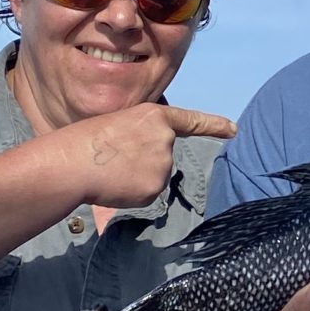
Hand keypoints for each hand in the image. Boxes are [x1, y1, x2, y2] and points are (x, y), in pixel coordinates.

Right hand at [61, 104, 236, 211]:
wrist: (75, 162)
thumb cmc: (86, 141)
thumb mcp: (119, 125)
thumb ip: (141, 137)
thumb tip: (144, 162)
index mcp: (154, 117)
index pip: (190, 121)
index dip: (213, 125)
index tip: (234, 129)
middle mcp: (165, 139)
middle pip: (163, 156)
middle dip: (143, 161)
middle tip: (114, 158)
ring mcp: (163, 164)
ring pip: (155, 176)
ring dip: (136, 177)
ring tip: (111, 170)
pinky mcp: (155, 187)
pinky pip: (147, 194)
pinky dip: (133, 193)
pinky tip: (115, 184)